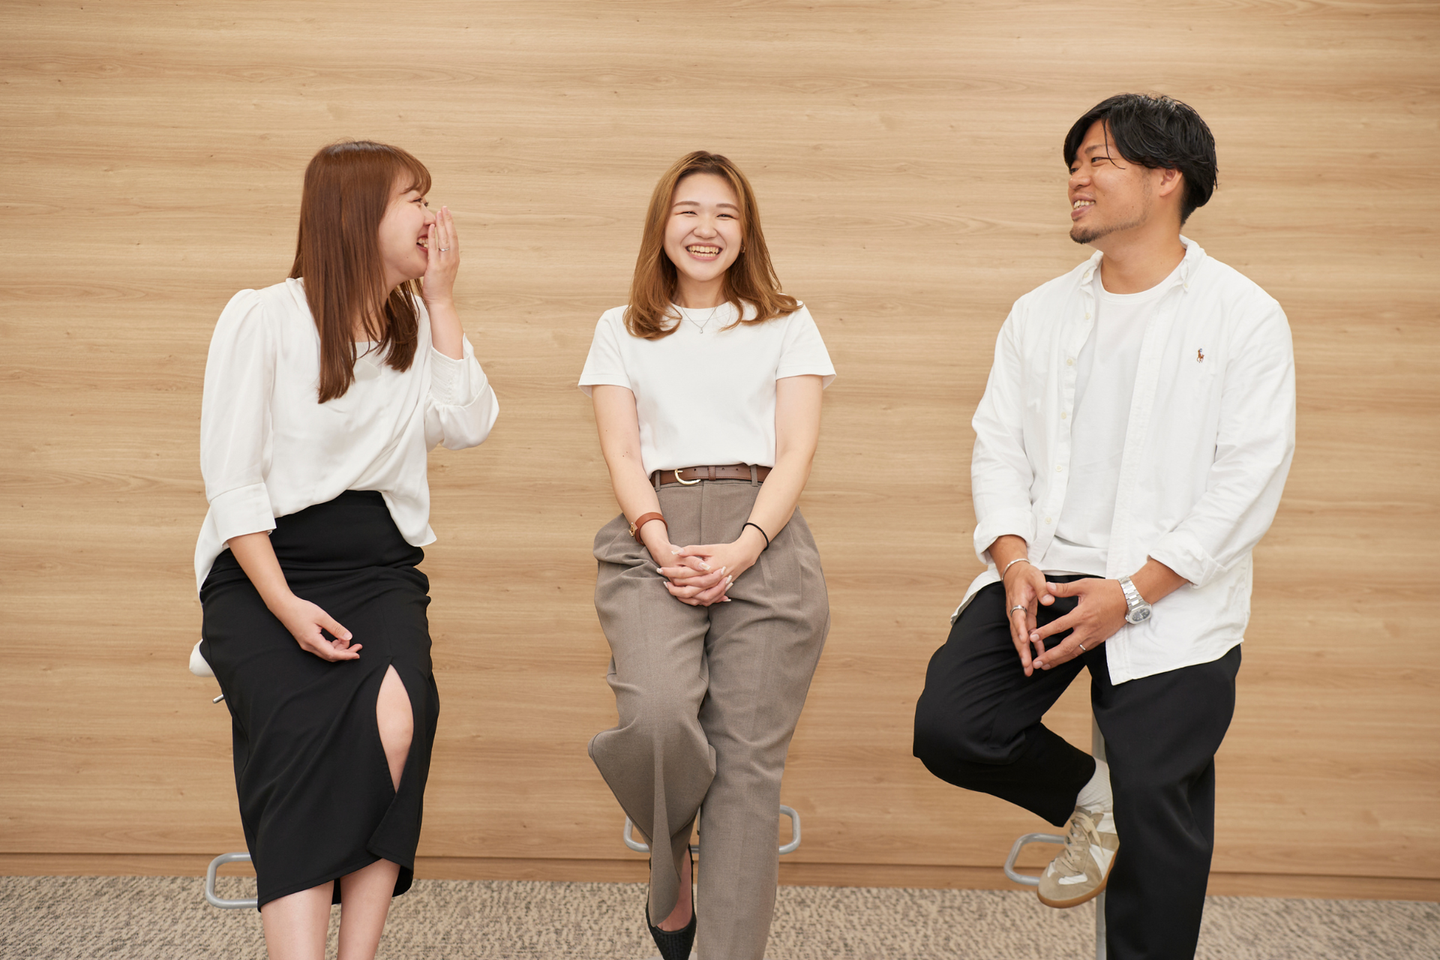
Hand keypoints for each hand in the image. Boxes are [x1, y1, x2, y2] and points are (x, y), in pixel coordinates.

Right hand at [272, 594, 359, 660]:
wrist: (284, 607)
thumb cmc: (301, 609)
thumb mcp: (322, 616)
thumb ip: (336, 628)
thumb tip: (348, 637)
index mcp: (312, 641)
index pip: (333, 654)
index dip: (346, 656)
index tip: (357, 654)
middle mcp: (309, 646)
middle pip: (330, 656)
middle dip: (345, 653)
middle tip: (358, 646)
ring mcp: (306, 645)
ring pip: (326, 653)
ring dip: (339, 649)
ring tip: (348, 639)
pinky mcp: (306, 641)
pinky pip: (322, 648)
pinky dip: (332, 645)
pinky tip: (339, 639)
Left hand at [421, 205, 458, 306]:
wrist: (441, 301)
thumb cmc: (439, 288)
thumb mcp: (443, 272)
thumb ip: (441, 260)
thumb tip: (435, 252)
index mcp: (454, 259)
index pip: (454, 238)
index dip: (451, 225)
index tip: (448, 215)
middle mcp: (452, 258)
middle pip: (451, 235)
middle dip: (448, 221)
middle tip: (445, 208)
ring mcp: (445, 262)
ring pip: (445, 239)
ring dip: (442, 225)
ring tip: (439, 213)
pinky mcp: (436, 266)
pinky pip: (434, 249)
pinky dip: (433, 237)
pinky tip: (430, 228)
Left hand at [659, 534, 763, 606]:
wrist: (743, 556)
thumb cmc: (725, 550)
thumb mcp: (708, 547)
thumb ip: (692, 549)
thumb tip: (677, 552)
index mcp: (707, 569)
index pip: (684, 573)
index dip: (671, 572)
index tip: (661, 569)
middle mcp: (711, 581)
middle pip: (688, 589)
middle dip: (674, 587)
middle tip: (664, 583)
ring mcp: (715, 587)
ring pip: (696, 598)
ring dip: (683, 597)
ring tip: (673, 591)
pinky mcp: (719, 590)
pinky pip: (706, 600)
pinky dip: (695, 600)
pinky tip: (687, 597)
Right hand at [1004, 561, 1054, 676]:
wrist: (1015, 573)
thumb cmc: (1026, 575)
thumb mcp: (1035, 577)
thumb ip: (1043, 588)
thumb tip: (1049, 600)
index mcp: (1017, 600)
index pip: (1017, 616)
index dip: (1020, 628)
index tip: (1024, 639)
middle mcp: (1015, 612)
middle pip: (1016, 633)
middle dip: (1021, 650)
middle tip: (1026, 665)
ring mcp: (1018, 617)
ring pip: (1020, 638)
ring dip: (1024, 653)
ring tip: (1029, 669)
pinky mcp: (1024, 619)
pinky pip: (1028, 634)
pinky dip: (1032, 645)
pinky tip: (1039, 655)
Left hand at [1029, 578, 1127, 670]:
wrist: (1131, 599)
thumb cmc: (1108, 590)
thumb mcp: (1085, 585)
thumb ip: (1064, 588)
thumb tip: (1046, 586)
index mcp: (1082, 615)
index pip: (1060, 626)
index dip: (1045, 632)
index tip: (1032, 637)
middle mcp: (1088, 629)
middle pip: (1067, 647)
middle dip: (1051, 656)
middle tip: (1037, 662)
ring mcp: (1095, 636)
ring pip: (1075, 652)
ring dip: (1060, 660)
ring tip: (1046, 665)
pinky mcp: (1100, 639)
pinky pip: (1083, 650)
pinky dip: (1071, 656)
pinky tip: (1062, 658)